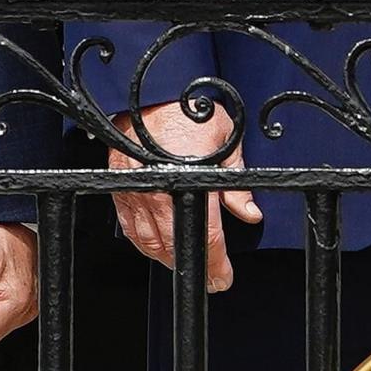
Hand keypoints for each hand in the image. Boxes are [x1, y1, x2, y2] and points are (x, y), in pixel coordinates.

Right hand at [109, 99, 261, 291]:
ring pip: (150, 243)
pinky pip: (130, 229)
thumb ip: (235, 185)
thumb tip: (249, 213)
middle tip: (210, 275)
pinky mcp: (120, 190)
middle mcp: (160, 192)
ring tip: (185, 262)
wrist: (149, 93)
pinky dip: (144, 244)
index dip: (216, 264)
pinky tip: (156, 247)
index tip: (223, 277)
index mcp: (190, 181)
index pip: (206, 237)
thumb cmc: (189, 111)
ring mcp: (136, 192)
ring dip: (169, 258)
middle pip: (175, 247)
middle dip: (194, 266)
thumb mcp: (226, 143)